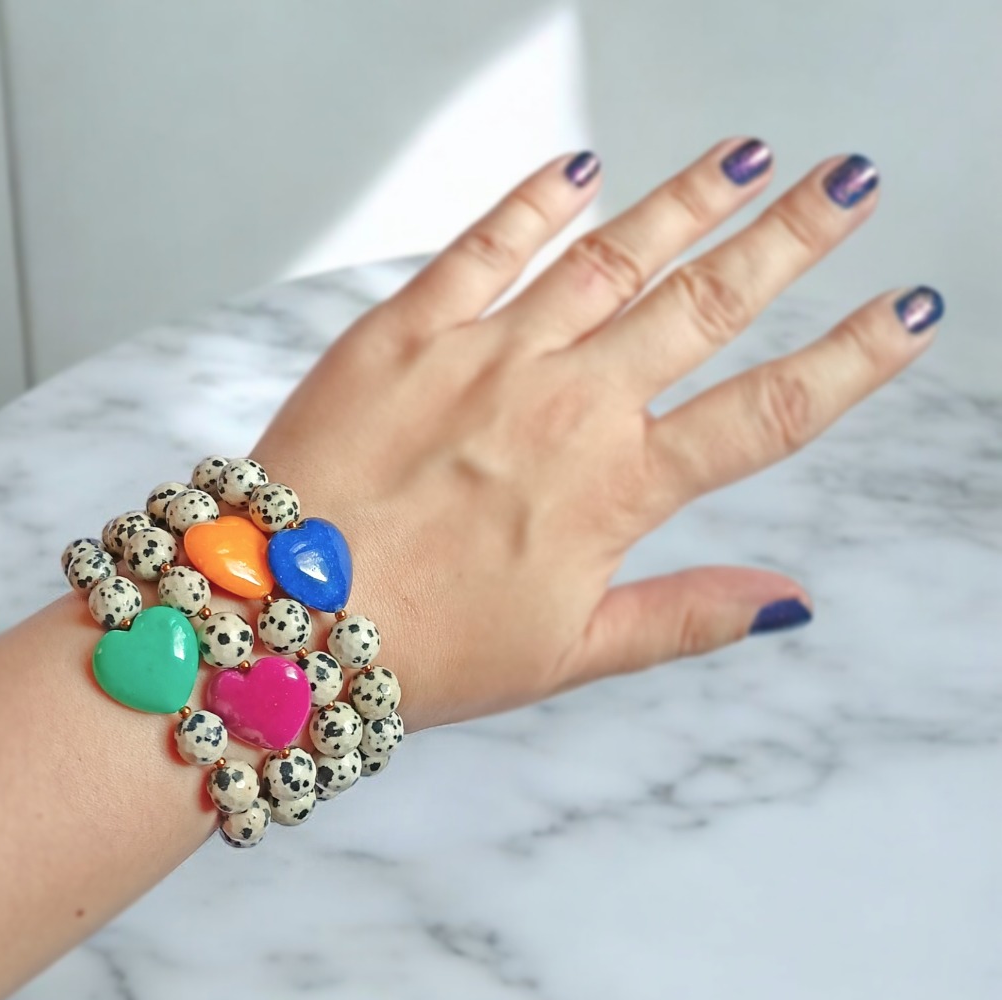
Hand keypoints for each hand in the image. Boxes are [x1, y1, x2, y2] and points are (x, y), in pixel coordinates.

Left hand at [253, 140, 940, 730]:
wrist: (280, 617)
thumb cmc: (420, 649)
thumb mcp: (567, 655)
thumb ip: (683, 615)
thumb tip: (787, 600)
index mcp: (615, 492)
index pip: (767, 412)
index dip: (851, 361)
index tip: (906, 312)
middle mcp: (567, 407)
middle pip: (707, 306)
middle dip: (790, 240)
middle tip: (846, 186)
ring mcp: (486, 357)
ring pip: (612, 258)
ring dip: (687, 201)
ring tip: (747, 156)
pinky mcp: (407, 329)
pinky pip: (486, 245)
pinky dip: (537, 202)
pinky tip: (582, 167)